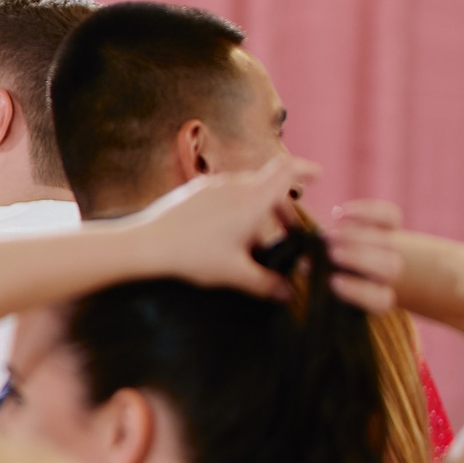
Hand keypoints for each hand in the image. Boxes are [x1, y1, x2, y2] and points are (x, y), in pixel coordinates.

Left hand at [126, 156, 316, 298]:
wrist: (144, 244)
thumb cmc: (192, 255)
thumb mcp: (235, 273)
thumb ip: (267, 283)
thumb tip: (288, 293)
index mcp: (251, 199)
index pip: (286, 170)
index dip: (306, 169)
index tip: (318, 176)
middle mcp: (233, 185)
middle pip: (269, 186)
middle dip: (284, 207)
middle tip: (291, 232)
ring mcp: (211, 186)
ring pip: (247, 191)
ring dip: (259, 210)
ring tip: (257, 241)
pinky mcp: (194, 192)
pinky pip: (225, 195)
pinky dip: (237, 209)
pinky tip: (229, 236)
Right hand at [323, 199, 405, 314]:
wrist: (340, 251)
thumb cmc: (322, 271)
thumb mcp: (316, 278)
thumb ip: (314, 275)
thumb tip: (306, 264)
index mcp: (374, 295)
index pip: (379, 299)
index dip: (359, 291)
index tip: (333, 281)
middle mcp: (387, 272)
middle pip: (390, 268)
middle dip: (359, 258)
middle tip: (330, 251)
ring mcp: (392, 246)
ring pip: (389, 243)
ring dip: (357, 236)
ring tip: (329, 233)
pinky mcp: (390, 224)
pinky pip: (390, 215)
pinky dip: (366, 212)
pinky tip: (339, 213)